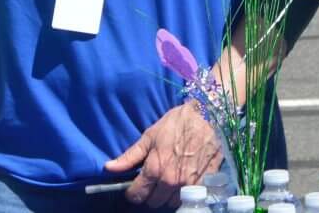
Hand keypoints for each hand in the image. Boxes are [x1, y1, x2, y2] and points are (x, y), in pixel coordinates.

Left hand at [107, 104, 221, 207]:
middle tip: (154, 181)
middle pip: (154, 202)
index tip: (136, 186)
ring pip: (171, 203)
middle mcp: (171, 181)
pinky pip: (189, 199)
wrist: (209, 116)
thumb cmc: (178, 123)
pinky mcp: (204, 184)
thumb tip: (109, 168)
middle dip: (150, 194)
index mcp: (155, 169)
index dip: (133, 192)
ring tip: (169, 181)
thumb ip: (130, 156)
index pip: (137, 196)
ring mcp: (189, 185)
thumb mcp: (150, 135)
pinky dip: (184, 194)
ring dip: (168, 196)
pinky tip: (184, 181)